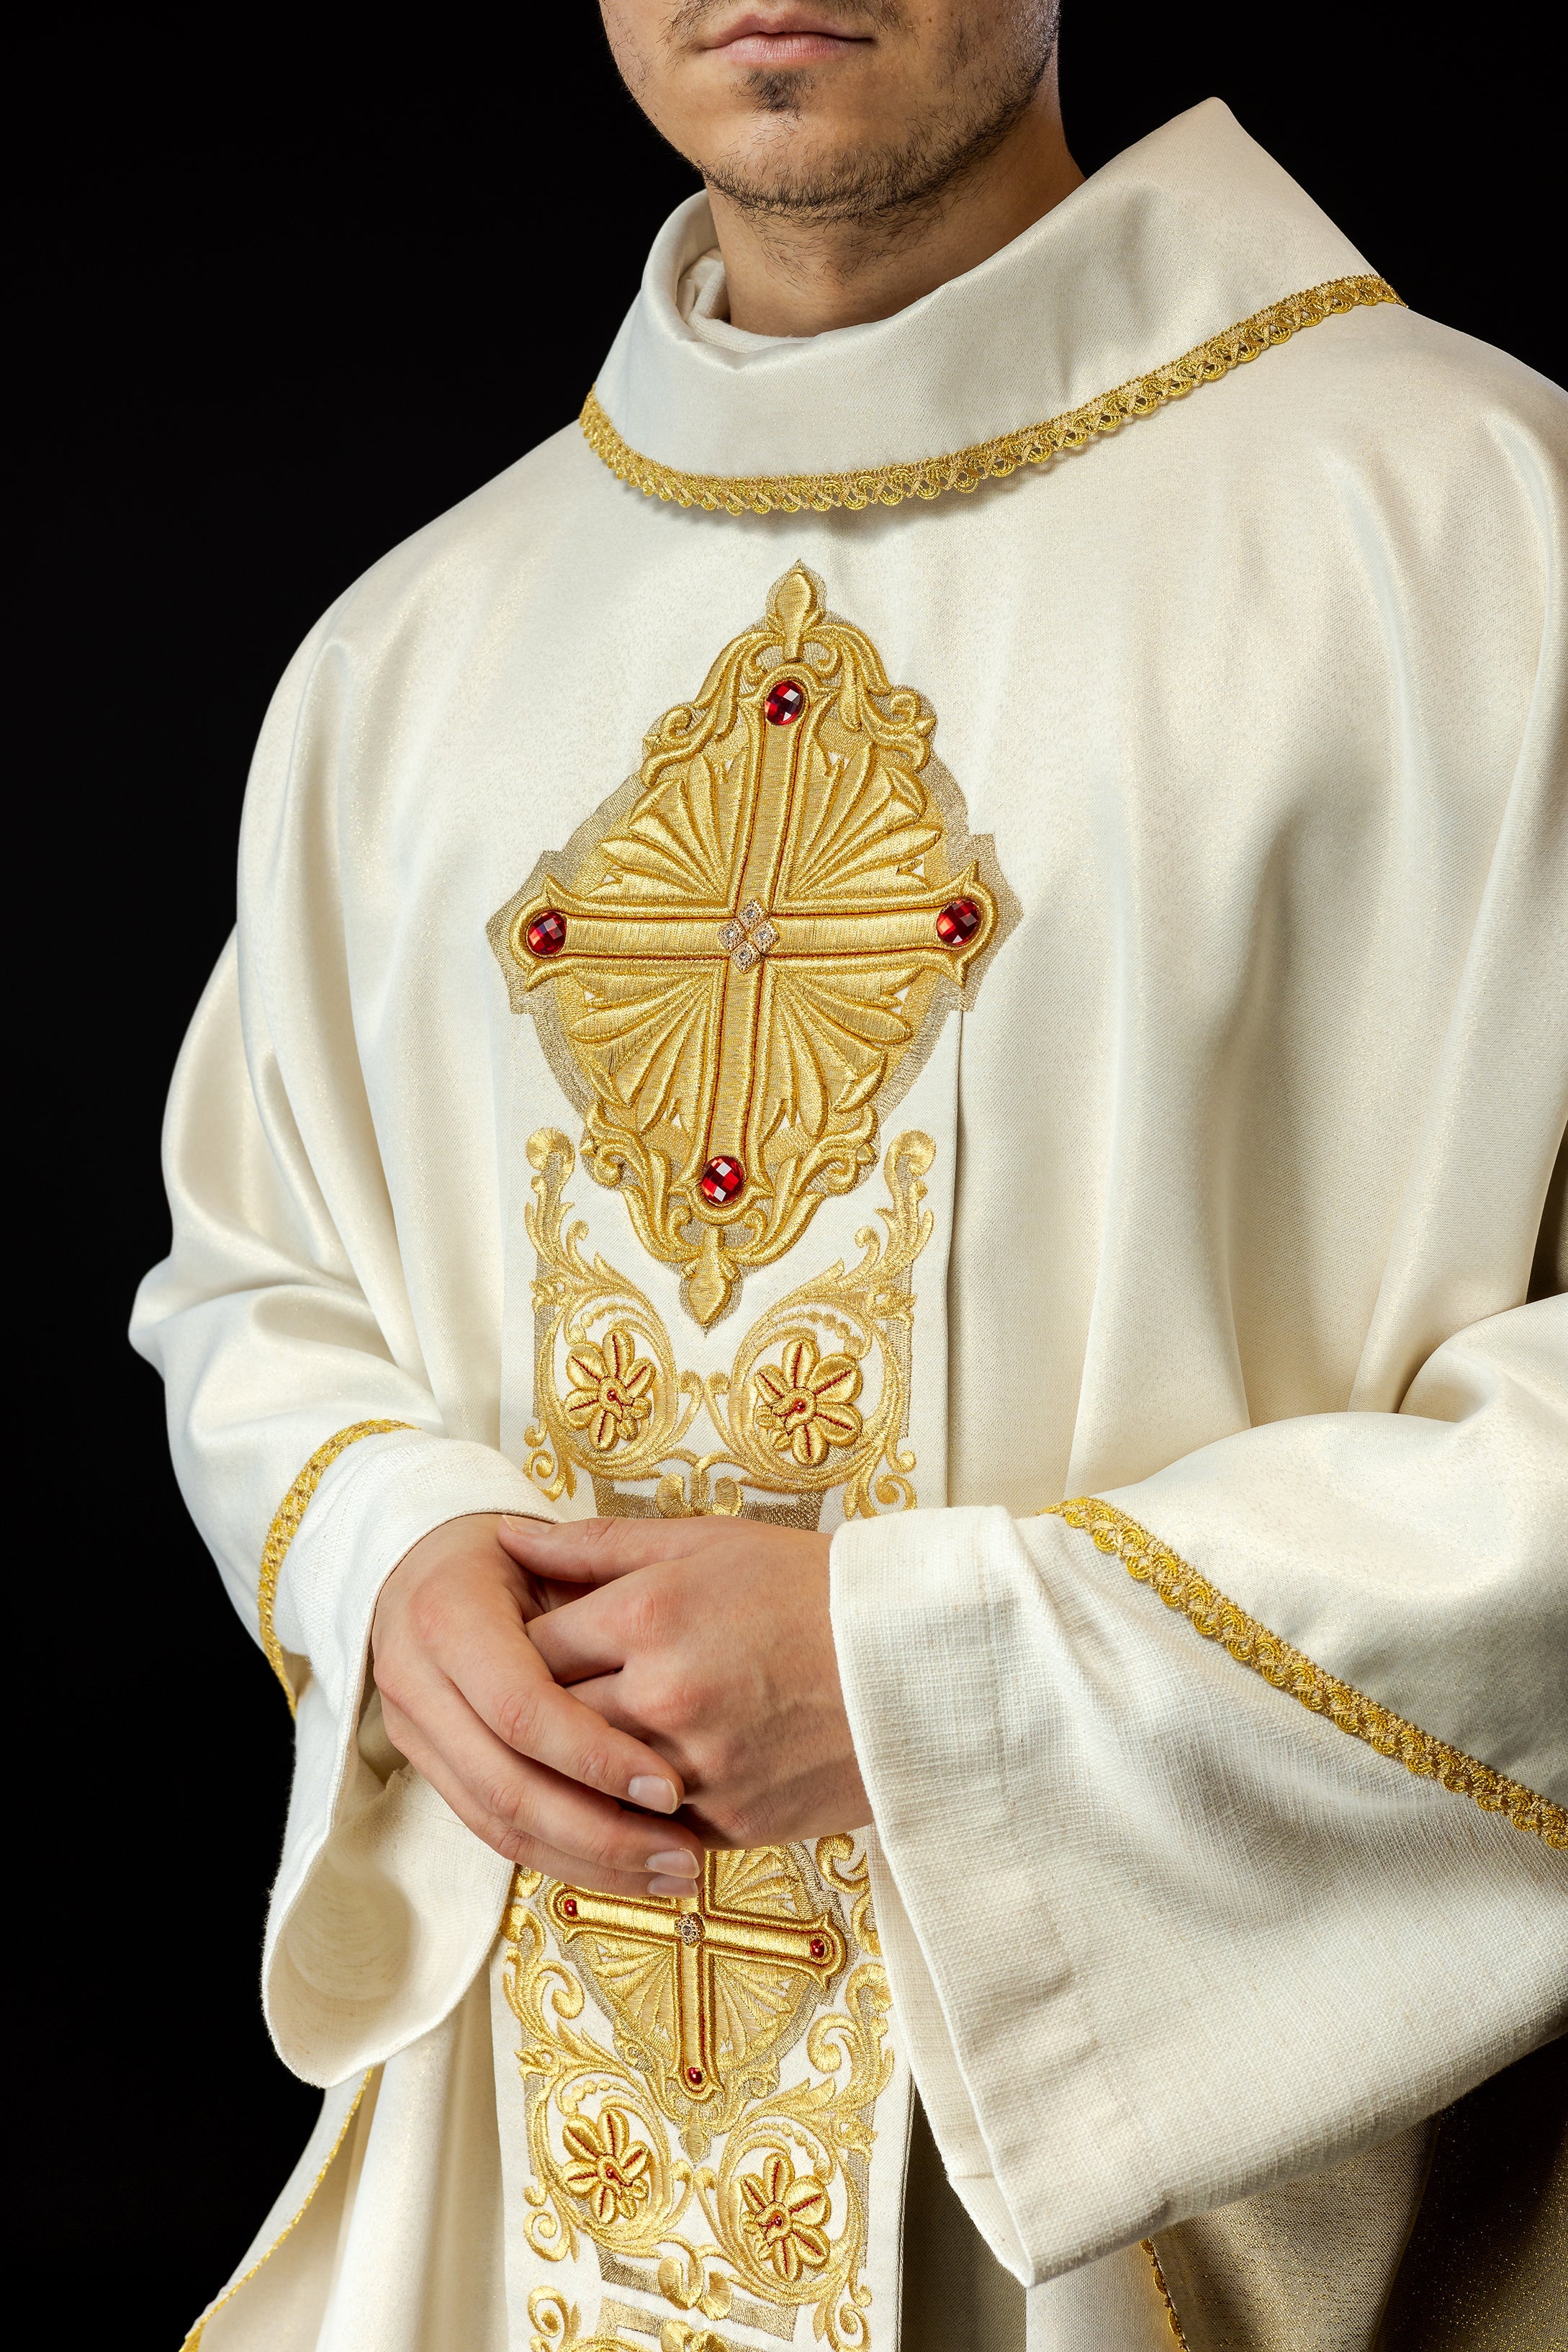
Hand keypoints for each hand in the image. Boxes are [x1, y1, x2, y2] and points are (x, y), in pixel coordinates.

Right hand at [370, 1513, 705, 1893]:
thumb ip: (599, 1581)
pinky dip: (563, 1858)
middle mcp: (415, 1682)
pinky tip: (628, 1870)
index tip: (673, 1787)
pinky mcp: (427, 1769)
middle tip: (684, 1854)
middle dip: (600, 1831)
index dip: (595, 1755)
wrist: (422, 1564)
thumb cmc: (511, 1552)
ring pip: (498, 1825)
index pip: (522, 1709)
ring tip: (673, 1875)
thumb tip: (666, 1619)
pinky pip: (493, 1833)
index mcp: (447, 1616)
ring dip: (589, 1862)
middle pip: (506, 1785)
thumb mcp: (554, 1548)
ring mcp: (413, 1733)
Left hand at [500, 1514, 869, 1850]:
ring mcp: (694, 1766)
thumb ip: (597, 1545)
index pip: (530, 1647)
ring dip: (576, 1769)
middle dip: (534, 1714)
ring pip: (586, 1784)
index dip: (516, 1649)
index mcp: (649, 1615)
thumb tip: (507, 1539)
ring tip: (581, 1745)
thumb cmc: (808, 1588)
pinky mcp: (728, 1821)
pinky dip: (630, 1810)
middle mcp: (662, 1695)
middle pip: (547, 1721)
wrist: (915, 1662)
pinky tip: (637, 1785)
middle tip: (536, 1702)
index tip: (524, 1648)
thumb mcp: (706, 1541)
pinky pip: (643, 1827)